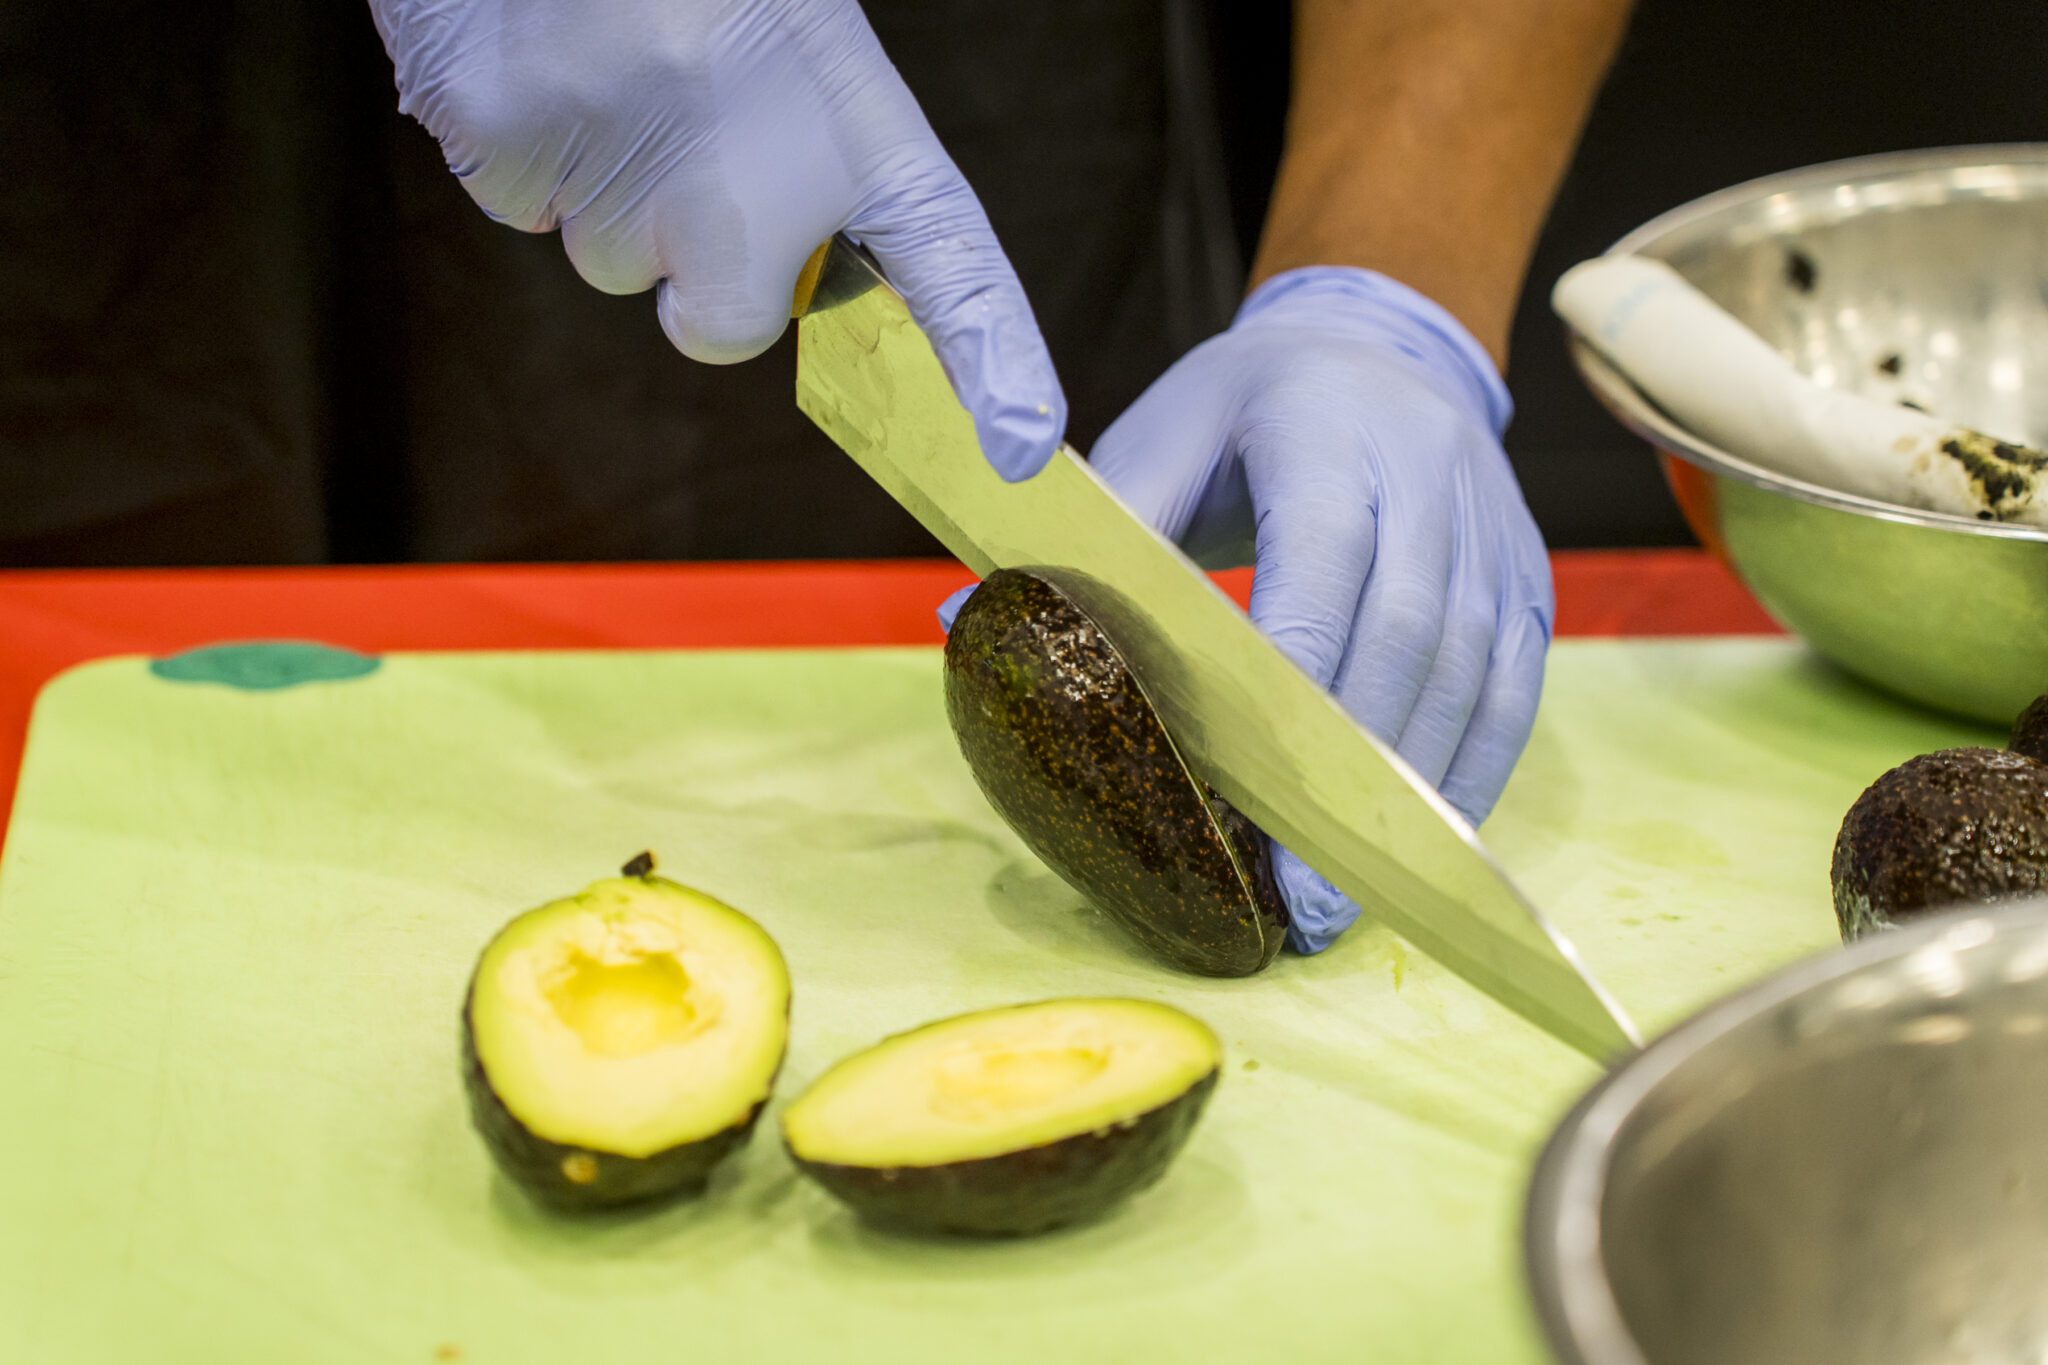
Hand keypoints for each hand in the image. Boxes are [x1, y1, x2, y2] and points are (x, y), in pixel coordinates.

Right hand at [369, 0, 1063, 478]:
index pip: (952, 264)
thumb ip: (790, 185)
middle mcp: (760, 177)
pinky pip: (517, 203)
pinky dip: (520, 143)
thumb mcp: (795, 56)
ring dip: (602, 182)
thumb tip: (726, 303)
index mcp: (858, 128)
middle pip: (710, 321)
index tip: (1022, 449)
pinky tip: (547, 56)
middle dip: (684, 255)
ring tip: (610, 58)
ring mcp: (633, 179)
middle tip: (681, 117)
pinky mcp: (514, 151)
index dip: (991, 362)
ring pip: (606, 256)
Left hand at [1088, 268, 1553, 951]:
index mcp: (1324, 429)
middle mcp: (1428, 471)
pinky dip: (1473, 771)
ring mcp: (1491, 526)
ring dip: (1416, 795)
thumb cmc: (1245, 409)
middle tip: (1303, 897)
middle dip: (1355, 775)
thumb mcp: (1160, 436)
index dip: (1299, 671)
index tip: (1258, 788)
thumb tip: (985, 620)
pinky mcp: (1525, 576)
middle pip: (1407, 633)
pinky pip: (1515, 686)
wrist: (1381, 344)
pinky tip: (1424, 844)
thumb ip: (1100, 531)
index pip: (1321, 557)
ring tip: (1351, 897)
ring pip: (1472, 672)